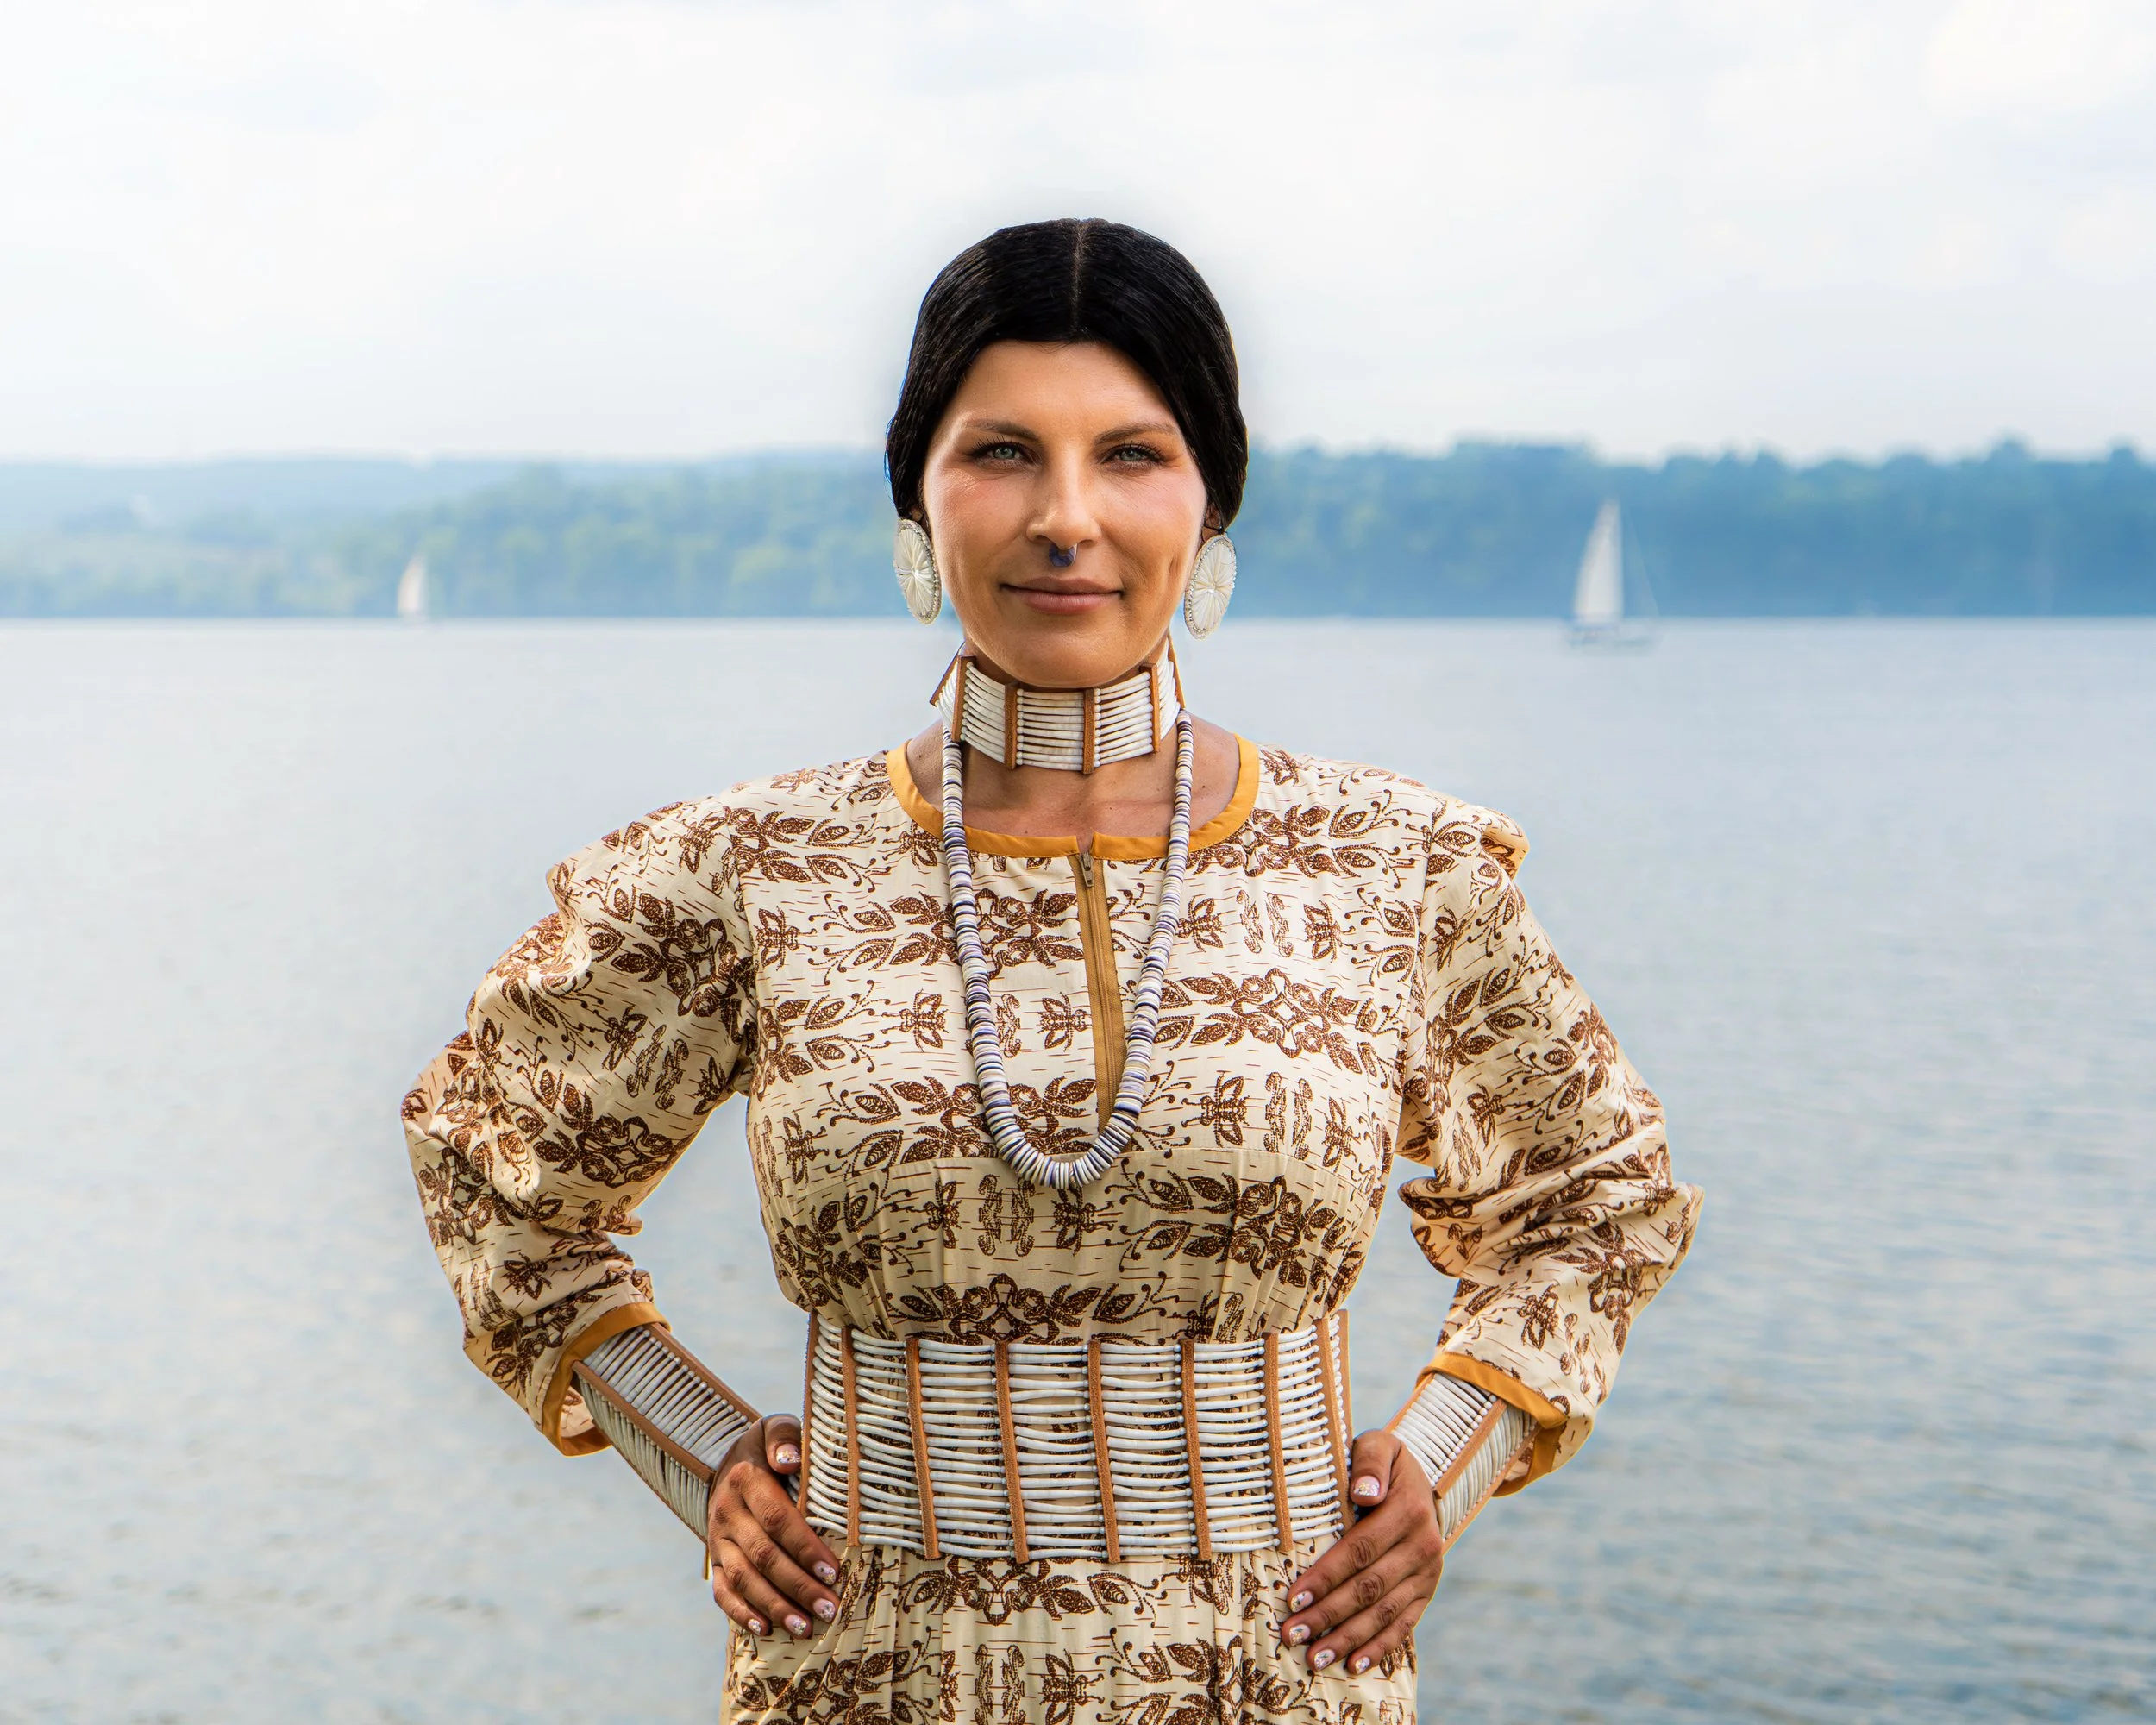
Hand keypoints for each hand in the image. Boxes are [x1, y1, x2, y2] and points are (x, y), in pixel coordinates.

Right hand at [706, 1414, 841, 1639]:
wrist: (730, 1460)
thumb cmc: (768, 1447)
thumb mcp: (775, 1428)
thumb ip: (784, 1437)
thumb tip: (790, 1460)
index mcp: (745, 1480)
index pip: (777, 1519)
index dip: (804, 1547)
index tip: (833, 1571)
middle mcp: (727, 1512)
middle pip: (763, 1556)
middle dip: (797, 1585)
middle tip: (829, 1607)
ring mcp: (718, 1539)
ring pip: (743, 1579)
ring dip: (774, 1606)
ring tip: (806, 1627)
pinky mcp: (714, 1559)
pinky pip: (722, 1591)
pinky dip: (741, 1613)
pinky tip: (766, 1629)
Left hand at [1281, 1430, 1442, 1676]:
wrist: (1423, 1480)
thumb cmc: (1386, 1463)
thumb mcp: (1379, 1444)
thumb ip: (1370, 1461)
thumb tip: (1363, 1492)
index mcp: (1408, 1510)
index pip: (1360, 1550)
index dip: (1327, 1576)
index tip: (1294, 1598)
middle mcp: (1423, 1545)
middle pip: (1369, 1588)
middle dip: (1329, 1615)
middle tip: (1292, 1634)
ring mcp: (1428, 1573)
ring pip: (1385, 1613)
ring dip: (1349, 1639)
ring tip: (1315, 1658)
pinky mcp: (1427, 1591)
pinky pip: (1404, 1624)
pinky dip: (1379, 1648)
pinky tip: (1353, 1666)